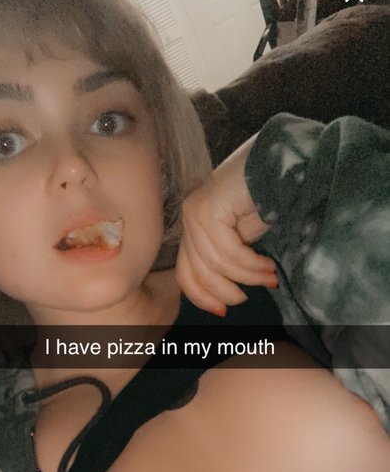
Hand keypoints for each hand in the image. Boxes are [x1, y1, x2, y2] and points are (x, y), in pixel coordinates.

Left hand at [176, 135, 278, 315]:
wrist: (284, 161)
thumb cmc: (270, 196)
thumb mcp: (245, 236)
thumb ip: (230, 258)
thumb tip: (226, 294)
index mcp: (195, 224)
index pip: (186, 269)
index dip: (201, 295)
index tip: (222, 311)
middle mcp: (190, 216)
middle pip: (197, 271)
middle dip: (225, 291)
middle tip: (250, 296)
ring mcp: (196, 211)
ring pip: (215, 264)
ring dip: (247, 278)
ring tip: (270, 277)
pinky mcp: (208, 209)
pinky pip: (227, 253)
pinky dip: (250, 265)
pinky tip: (268, 266)